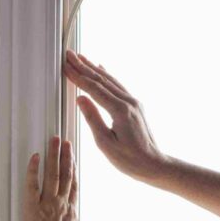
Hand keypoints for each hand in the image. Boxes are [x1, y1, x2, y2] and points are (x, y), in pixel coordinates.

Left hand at [23, 136, 81, 220]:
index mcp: (73, 214)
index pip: (74, 186)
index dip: (73, 170)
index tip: (73, 158)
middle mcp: (63, 206)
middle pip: (65, 175)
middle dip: (65, 156)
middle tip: (64, 142)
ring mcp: (48, 206)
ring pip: (53, 175)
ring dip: (54, 156)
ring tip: (54, 141)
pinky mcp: (33, 209)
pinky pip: (33, 185)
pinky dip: (34, 170)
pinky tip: (35, 158)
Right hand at [63, 50, 168, 182]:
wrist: (154, 165)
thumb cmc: (130, 160)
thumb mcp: (106, 143)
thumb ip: (92, 119)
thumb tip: (80, 98)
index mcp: (120, 111)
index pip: (94, 89)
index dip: (78, 77)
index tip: (65, 67)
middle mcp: (129, 102)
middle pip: (102, 80)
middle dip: (84, 66)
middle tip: (69, 55)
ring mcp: (134, 103)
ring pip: (111, 80)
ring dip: (94, 68)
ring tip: (81, 58)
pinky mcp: (136, 107)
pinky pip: (118, 86)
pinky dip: (107, 77)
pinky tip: (102, 69)